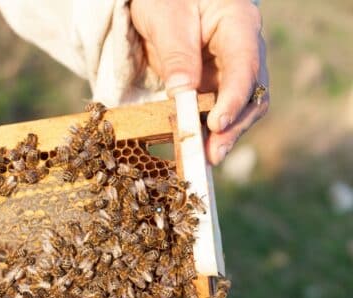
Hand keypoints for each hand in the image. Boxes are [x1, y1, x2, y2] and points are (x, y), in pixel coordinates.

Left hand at [130, 0, 268, 164]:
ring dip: (223, 135)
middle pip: (251, 95)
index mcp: (239, 25)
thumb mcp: (167, 18)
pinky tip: (198, 146)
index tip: (217, 123)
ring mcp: (230, 72)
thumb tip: (183, 94)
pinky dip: (209, 131)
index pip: (244, 66)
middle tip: (212, 154)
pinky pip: (218, 112)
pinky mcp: (216, 86)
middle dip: (233, 127)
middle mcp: (243, 52)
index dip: (233, 99)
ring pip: (239, 110)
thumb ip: (177, 54)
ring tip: (205, 158)